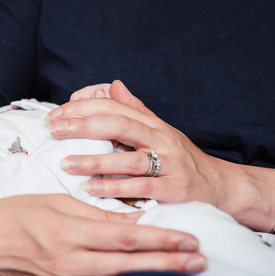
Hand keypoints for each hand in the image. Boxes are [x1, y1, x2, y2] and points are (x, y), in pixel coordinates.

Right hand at [0, 194, 205, 275]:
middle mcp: (67, 262)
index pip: (126, 237)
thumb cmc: (12, 212)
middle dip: (169, 264)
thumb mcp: (53, 201)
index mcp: (68, 232)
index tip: (190, 238)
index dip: (162, 240)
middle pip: (129, 266)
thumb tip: (132, 221)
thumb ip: (94, 212)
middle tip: (201, 261)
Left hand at [48, 80, 229, 207]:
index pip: (114, 108)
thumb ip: (135, 110)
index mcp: (153, 124)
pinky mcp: (175, 190)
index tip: (55, 116)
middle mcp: (162, 140)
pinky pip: (142, 188)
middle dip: (83, 127)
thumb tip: (114, 85)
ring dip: (95, 161)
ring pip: (129, 159)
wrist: (220, 187)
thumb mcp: (159, 131)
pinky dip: (116, 188)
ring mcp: (170, 165)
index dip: (83, 109)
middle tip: (54, 131)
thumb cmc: (180, 159)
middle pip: (119, 126)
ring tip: (66, 163)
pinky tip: (92, 189)